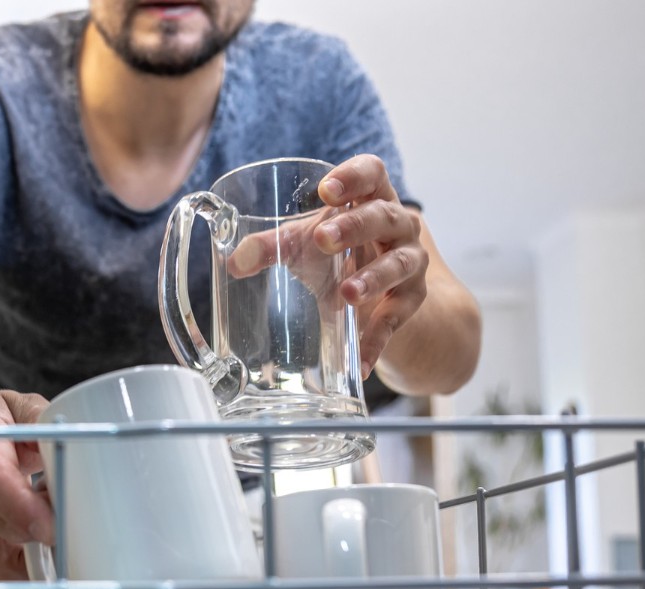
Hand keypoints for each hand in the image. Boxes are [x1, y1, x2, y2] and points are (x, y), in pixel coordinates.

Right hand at [0, 390, 51, 579]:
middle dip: (48, 528)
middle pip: (7, 527)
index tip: (50, 526)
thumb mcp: (21, 406)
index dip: (20, 508)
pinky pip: (4, 569)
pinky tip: (46, 543)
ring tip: (55, 515)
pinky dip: (31, 564)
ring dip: (41, 545)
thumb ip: (42, 420)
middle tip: (75, 512)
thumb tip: (69, 437)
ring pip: (8, 555)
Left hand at [226, 154, 427, 379]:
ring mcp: (410, 262)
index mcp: (372, 198)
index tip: (326, 191)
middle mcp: (398, 225)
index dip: (354, 176)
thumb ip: (271, 247)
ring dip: (373, 278)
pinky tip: (360, 359)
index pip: (372, 173)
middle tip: (322, 240)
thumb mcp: (304, 245)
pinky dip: (377, 338)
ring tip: (346, 293)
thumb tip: (234, 261)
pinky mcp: (410, 300)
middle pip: (384, 216)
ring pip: (399, 264)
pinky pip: (396, 318)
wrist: (380, 295)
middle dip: (354, 227)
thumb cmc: (339, 254)